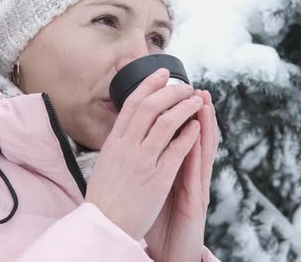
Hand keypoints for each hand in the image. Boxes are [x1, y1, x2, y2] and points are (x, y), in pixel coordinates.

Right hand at [85, 68, 202, 240]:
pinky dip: (188, 135)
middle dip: (170, 92)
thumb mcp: (105, 163)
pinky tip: (197, 127)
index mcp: (114, 142)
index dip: (148, 84)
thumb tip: (125, 126)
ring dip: (184, 108)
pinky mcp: (157, 178)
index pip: (131, 103)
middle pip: (150, 107)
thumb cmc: (105, 198)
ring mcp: (142, 162)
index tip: (162, 73)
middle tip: (186, 86)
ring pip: (165, 123)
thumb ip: (118, 143)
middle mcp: (126, 147)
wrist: (103, 227)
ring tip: (196, 101)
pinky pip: (176, 150)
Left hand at [145, 89, 218, 261]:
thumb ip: (156, 165)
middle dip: (196, 111)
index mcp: (177, 169)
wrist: (170, 252)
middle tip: (197, 88)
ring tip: (204, 101)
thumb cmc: (160, 220)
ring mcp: (195, 187)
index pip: (182, 135)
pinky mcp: (196, 201)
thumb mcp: (156, 187)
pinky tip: (198, 135)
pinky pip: (197, 172)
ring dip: (204, 123)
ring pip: (202, 150)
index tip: (178, 92)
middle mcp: (189, 175)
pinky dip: (198, 151)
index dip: (181, 114)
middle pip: (196, 137)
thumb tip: (143, 144)